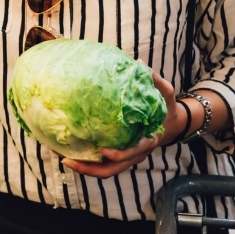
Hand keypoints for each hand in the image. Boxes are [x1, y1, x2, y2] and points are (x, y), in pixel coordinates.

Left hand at [62, 72, 182, 177]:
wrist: (171, 123)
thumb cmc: (166, 107)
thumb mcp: (166, 92)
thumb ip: (155, 80)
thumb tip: (138, 63)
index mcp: (148, 141)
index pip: (133, 153)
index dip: (119, 154)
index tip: (103, 150)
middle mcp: (136, 154)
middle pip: (113, 169)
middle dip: (90, 169)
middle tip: (68, 161)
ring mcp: (128, 158)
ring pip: (106, 171)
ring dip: (85, 169)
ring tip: (63, 160)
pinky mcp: (120, 156)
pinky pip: (103, 165)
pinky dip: (88, 163)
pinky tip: (69, 153)